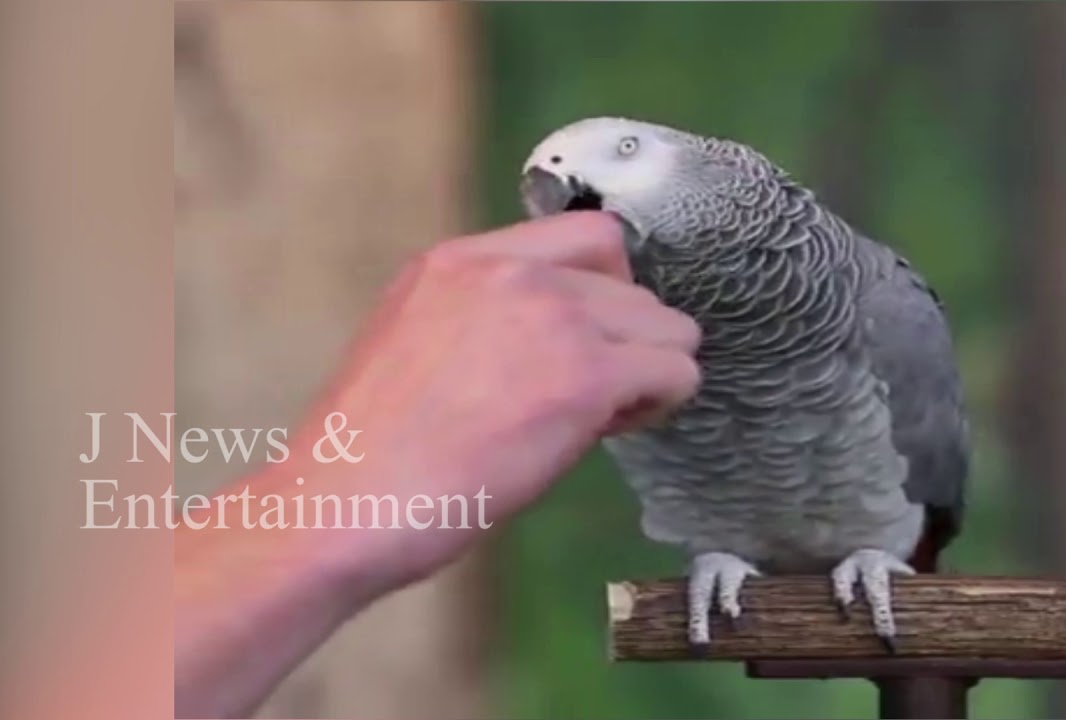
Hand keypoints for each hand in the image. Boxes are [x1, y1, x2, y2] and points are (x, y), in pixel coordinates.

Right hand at [289, 211, 700, 589]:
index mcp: (459, 259)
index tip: (587, 337)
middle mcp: (511, 271)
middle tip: (587, 395)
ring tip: (599, 416)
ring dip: (648, 369)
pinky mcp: (586, 375)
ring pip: (666, 325)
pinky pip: (676, 371)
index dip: (604, 287)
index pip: (585, 234)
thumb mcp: (416, 344)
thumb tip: (563, 341)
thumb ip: (485, 320)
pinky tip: (614, 430)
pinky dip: (662, 401)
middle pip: (630, 281)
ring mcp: (552, 317)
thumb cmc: (370, 453)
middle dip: (623, 338)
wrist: (345, 504)